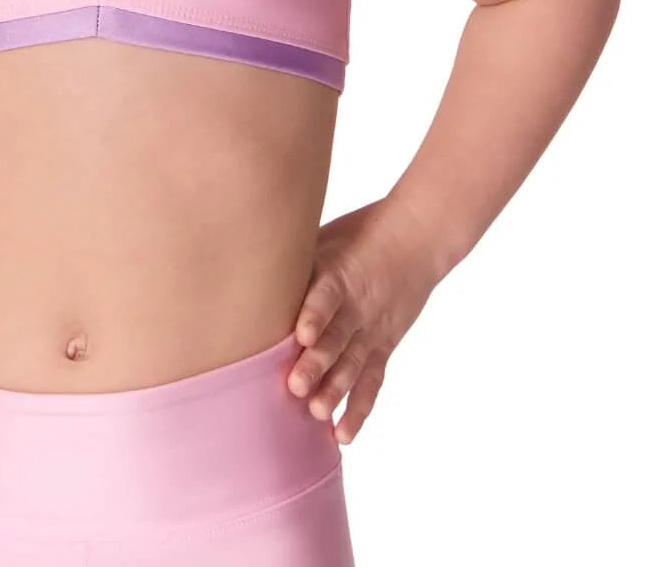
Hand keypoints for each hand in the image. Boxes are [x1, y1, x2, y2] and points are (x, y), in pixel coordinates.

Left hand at [286, 197, 440, 444]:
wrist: (416, 238)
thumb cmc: (361, 233)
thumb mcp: (326, 237)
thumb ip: (297, 262)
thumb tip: (250, 272)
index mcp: (341, 275)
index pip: (327, 297)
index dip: (314, 315)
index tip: (300, 335)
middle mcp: (357, 307)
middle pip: (337, 339)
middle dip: (316, 365)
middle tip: (295, 387)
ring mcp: (373, 330)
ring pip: (353, 365)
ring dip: (335, 391)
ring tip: (317, 413)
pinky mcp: (383, 345)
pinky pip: (372, 381)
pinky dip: (359, 408)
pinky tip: (343, 433)